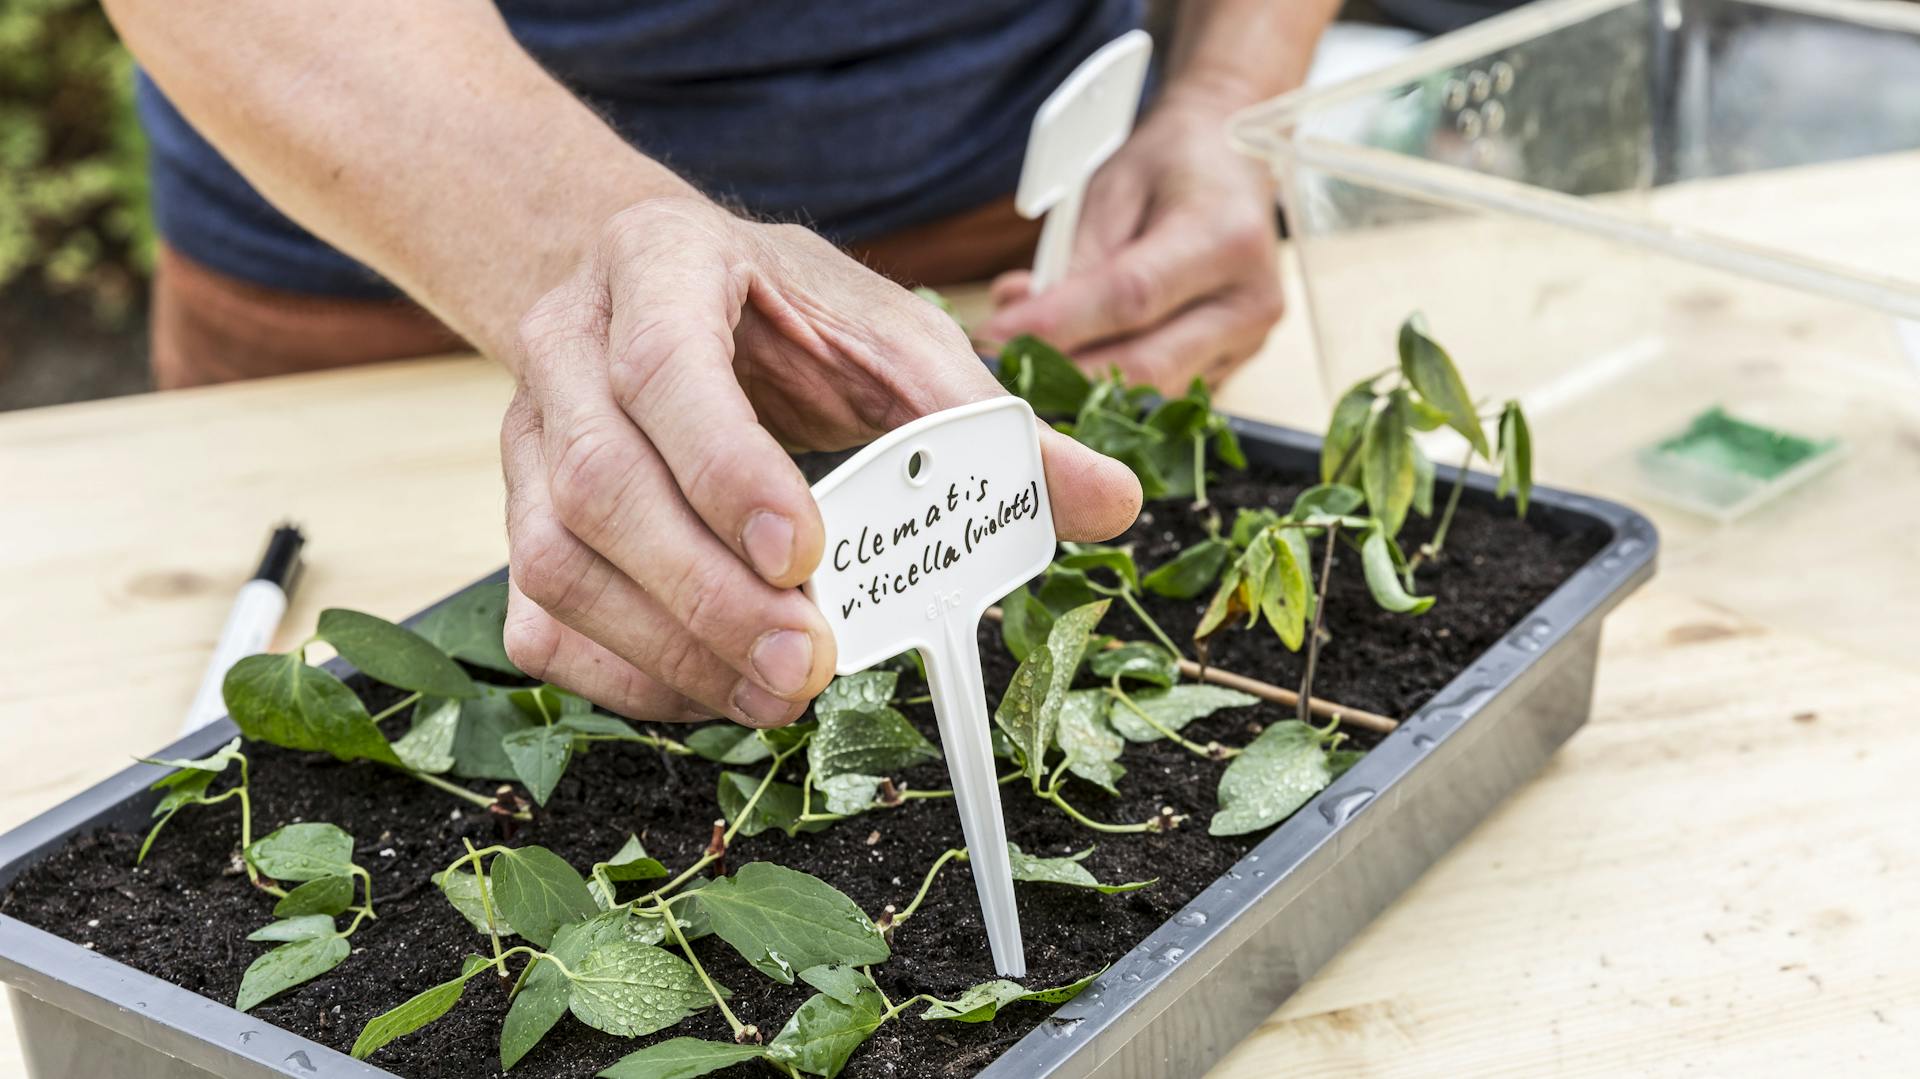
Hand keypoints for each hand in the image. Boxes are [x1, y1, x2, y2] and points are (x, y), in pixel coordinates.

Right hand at [500, 197, 1142, 727]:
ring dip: (668, 649)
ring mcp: (527, 434)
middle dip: (706, 594)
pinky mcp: (519, 512)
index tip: (804, 555)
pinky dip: (624, 675)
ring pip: (555, 561)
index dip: (725, 468)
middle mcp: (570, 346)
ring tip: (775, 694)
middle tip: (805, 666)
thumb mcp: (888, 332)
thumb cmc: (780, 313)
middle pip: (600, 483)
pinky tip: (712, 689)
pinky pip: (540, 618)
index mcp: (661, 264)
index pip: (667, 366)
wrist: (651, 289)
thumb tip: (1112, 501)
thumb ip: (985, 418)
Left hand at [984, 93, 1283, 393]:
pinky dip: (1108, 383)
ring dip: (1080, 385)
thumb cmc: (1171, 166)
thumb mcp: (1115, 187)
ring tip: (1029, 356)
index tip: (998, 332)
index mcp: (1226, 239)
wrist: (1233, 163)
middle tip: (1003, 362)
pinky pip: (1160, 391)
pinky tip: (1070, 360)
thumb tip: (1022, 317)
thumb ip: (1077, 257)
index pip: (1132, 296)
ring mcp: (1246, 342)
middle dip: (1063, 371)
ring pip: (1151, 391)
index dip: (1059, 322)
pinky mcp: (1232, 366)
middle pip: (1145, 364)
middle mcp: (1248, 302)